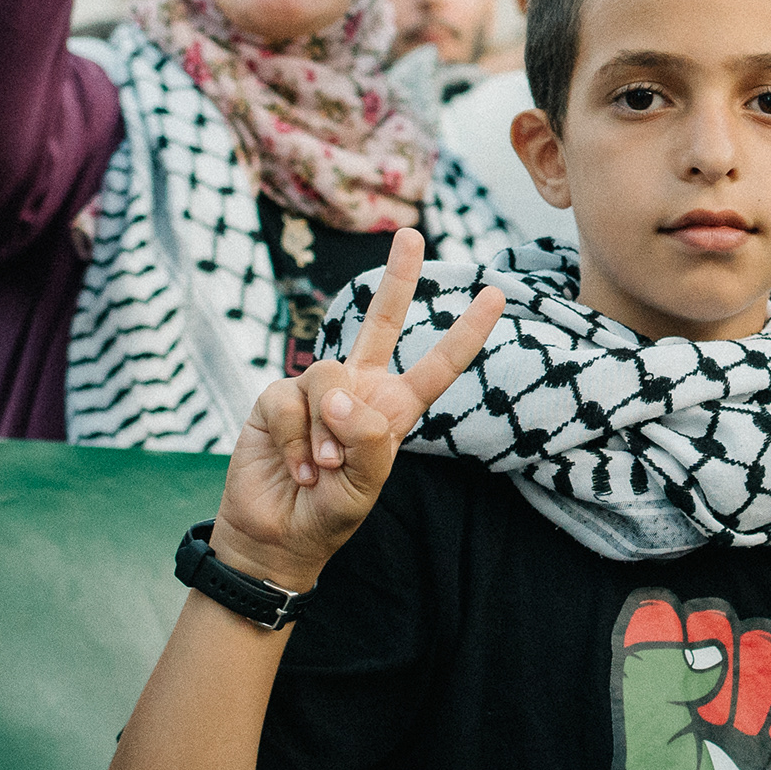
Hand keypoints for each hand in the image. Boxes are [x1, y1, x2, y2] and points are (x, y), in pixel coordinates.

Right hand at [211, 230, 503, 588]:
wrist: (275, 535)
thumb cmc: (329, 514)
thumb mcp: (367, 485)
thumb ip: (368, 439)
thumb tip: (342, 394)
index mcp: (394, 409)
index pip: (437, 366)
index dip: (466, 333)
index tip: (496, 295)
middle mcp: (358, 389)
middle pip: (382, 322)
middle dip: (398, 277)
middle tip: (413, 234)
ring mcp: (317, 390)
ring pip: (329, 375)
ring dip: (326, 429)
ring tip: (321, 467)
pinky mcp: (277, 398)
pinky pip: (290, 399)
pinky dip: (295, 438)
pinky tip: (294, 465)